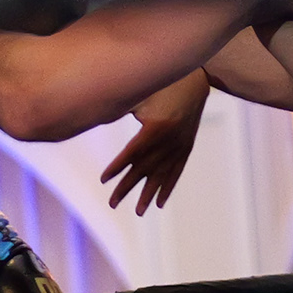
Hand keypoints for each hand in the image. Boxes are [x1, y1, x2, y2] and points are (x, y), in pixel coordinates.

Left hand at [102, 72, 208, 212]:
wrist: (196, 81)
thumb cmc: (163, 85)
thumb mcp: (142, 96)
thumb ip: (121, 109)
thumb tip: (95, 113)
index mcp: (155, 128)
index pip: (131, 153)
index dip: (117, 167)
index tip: (103, 179)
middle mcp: (168, 142)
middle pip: (143, 169)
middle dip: (127, 187)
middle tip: (113, 204)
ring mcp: (179, 147)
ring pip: (161, 176)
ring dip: (148, 194)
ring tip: (139, 211)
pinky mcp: (186, 148)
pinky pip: (175, 172)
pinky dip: (167, 187)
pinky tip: (160, 203)